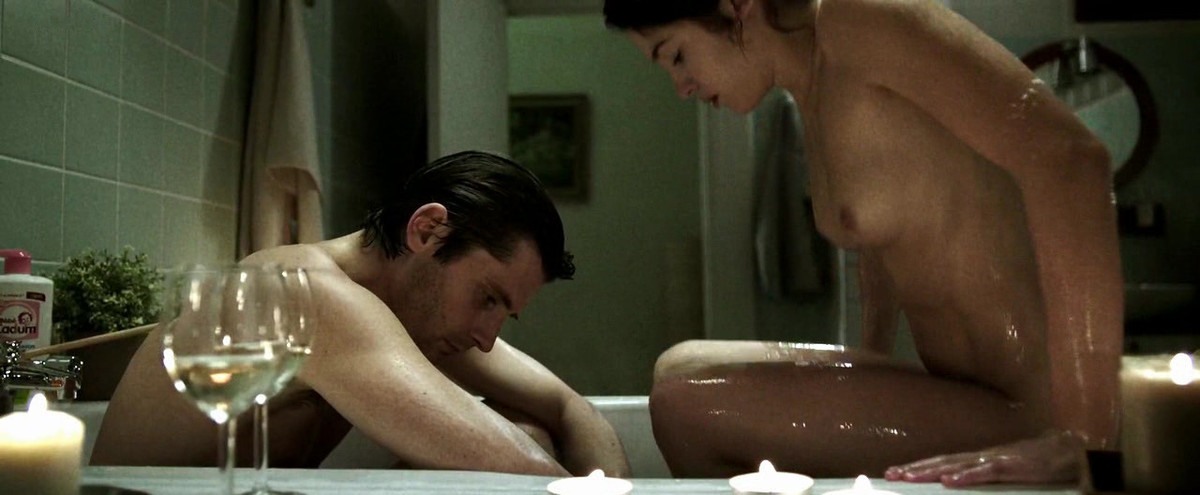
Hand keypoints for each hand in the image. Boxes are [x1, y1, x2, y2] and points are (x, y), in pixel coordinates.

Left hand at [883, 430, 1082, 486]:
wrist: (1073, 453)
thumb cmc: (1042, 464)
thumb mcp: (1009, 473)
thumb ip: (987, 476)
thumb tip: (961, 484)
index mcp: (980, 459)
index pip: (943, 462)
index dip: (920, 467)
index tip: (897, 472)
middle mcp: (982, 457)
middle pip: (941, 462)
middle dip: (914, 468)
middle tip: (889, 474)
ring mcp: (996, 459)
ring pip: (955, 465)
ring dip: (930, 471)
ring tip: (907, 476)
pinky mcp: (1011, 466)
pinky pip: (984, 472)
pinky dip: (965, 476)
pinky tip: (948, 480)